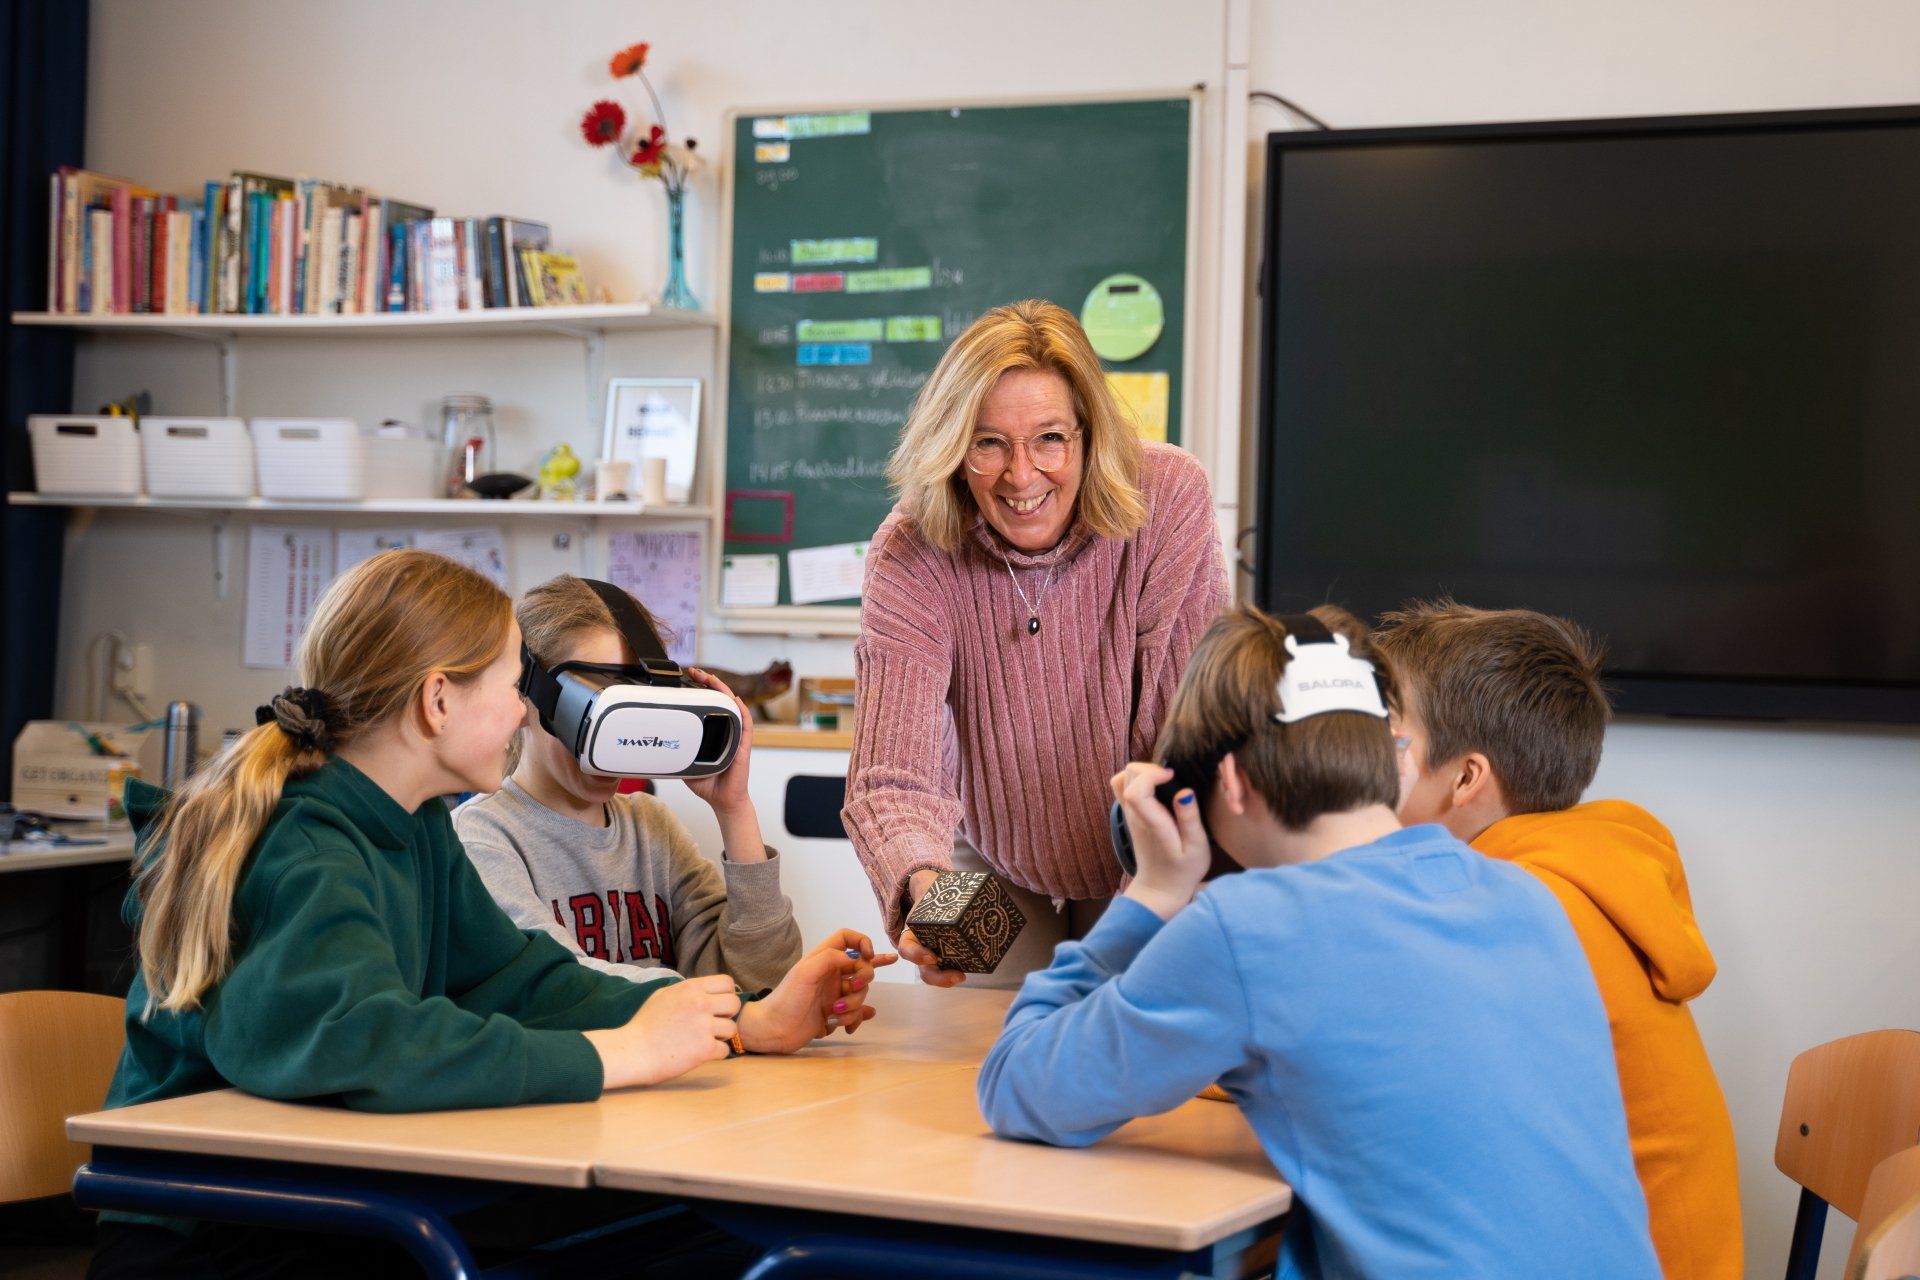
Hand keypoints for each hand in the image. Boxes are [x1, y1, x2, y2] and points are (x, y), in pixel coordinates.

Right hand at [584, 974, 739, 1089]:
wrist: (632, 1051)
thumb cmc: (644, 1025)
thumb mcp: (663, 995)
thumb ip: (686, 991)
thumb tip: (703, 989)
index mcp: (690, 988)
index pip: (727, 982)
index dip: (725, 995)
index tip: (717, 1006)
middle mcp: (700, 1003)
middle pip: (735, 1004)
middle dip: (727, 1015)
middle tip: (713, 1024)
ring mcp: (704, 1026)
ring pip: (732, 1028)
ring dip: (721, 1036)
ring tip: (704, 1039)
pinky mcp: (705, 1048)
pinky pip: (725, 1050)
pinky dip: (715, 1053)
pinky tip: (700, 1053)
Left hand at [682, 667, 753, 815]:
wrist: (723, 801)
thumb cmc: (709, 783)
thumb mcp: (685, 764)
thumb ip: (676, 753)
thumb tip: (656, 746)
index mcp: (713, 731)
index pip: (708, 704)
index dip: (700, 689)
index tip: (687, 679)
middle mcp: (726, 730)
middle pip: (720, 699)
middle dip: (709, 682)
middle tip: (695, 672)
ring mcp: (736, 736)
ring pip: (732, 706)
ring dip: (723, 690)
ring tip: (711, 678)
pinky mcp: (743, 746)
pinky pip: (745, 724)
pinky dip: (741, 710)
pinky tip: (735, 699)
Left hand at [740, 930, 899, 1052]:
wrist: (774, 1031)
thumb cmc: (785, 999)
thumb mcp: (805, 972)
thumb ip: (830, 958)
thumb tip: (854, 958)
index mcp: (823, 959)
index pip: (848, 939)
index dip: (863, 942)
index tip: (869, 955)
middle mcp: (831, 974)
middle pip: (862, 968)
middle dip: (862, 980)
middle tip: (851, 988)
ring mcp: (834, 994)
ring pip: (860, 994)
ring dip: (853, 1005)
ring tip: (834, 1014)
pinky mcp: (835, 1013)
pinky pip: (856, 1013)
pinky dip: (855, 1019)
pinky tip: (849, 1027)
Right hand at [899, 869, 965, 987]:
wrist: (935, 896)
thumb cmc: (933, 895)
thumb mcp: (929, 890)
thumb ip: (934, 886)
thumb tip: (953, 880)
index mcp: (912, 934)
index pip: (908, 950)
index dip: (917, 956)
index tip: (933, 957)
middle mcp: (922, 949)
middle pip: (925, 971)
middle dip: (939, 977)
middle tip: (958, 976)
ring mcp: (935, 955)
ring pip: (936, 975)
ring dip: (948, 979)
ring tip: (963, 976)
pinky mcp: (949, 956)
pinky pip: (952, 967)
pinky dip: (960, 969)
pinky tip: (977, 965)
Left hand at [1113, 763, 1208, 919]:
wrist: (1160, 888)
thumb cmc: (1183, 870)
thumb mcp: (1196, 847)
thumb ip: (1189, 818)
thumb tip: (1184, 791)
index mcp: (1151, 823)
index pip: (1135, 790)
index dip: (1152, 774)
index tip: (1173, 776)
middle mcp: (1135, 815)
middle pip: (1127, 776)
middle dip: (1149, 768)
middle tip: (1172, 777)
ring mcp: (1129, 814)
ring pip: (1122, 778)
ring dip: (1142, 771)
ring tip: (1164, 780)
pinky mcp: (1130, 815)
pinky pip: (1122, 786)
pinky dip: (1136, 778)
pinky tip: (1156, 787)